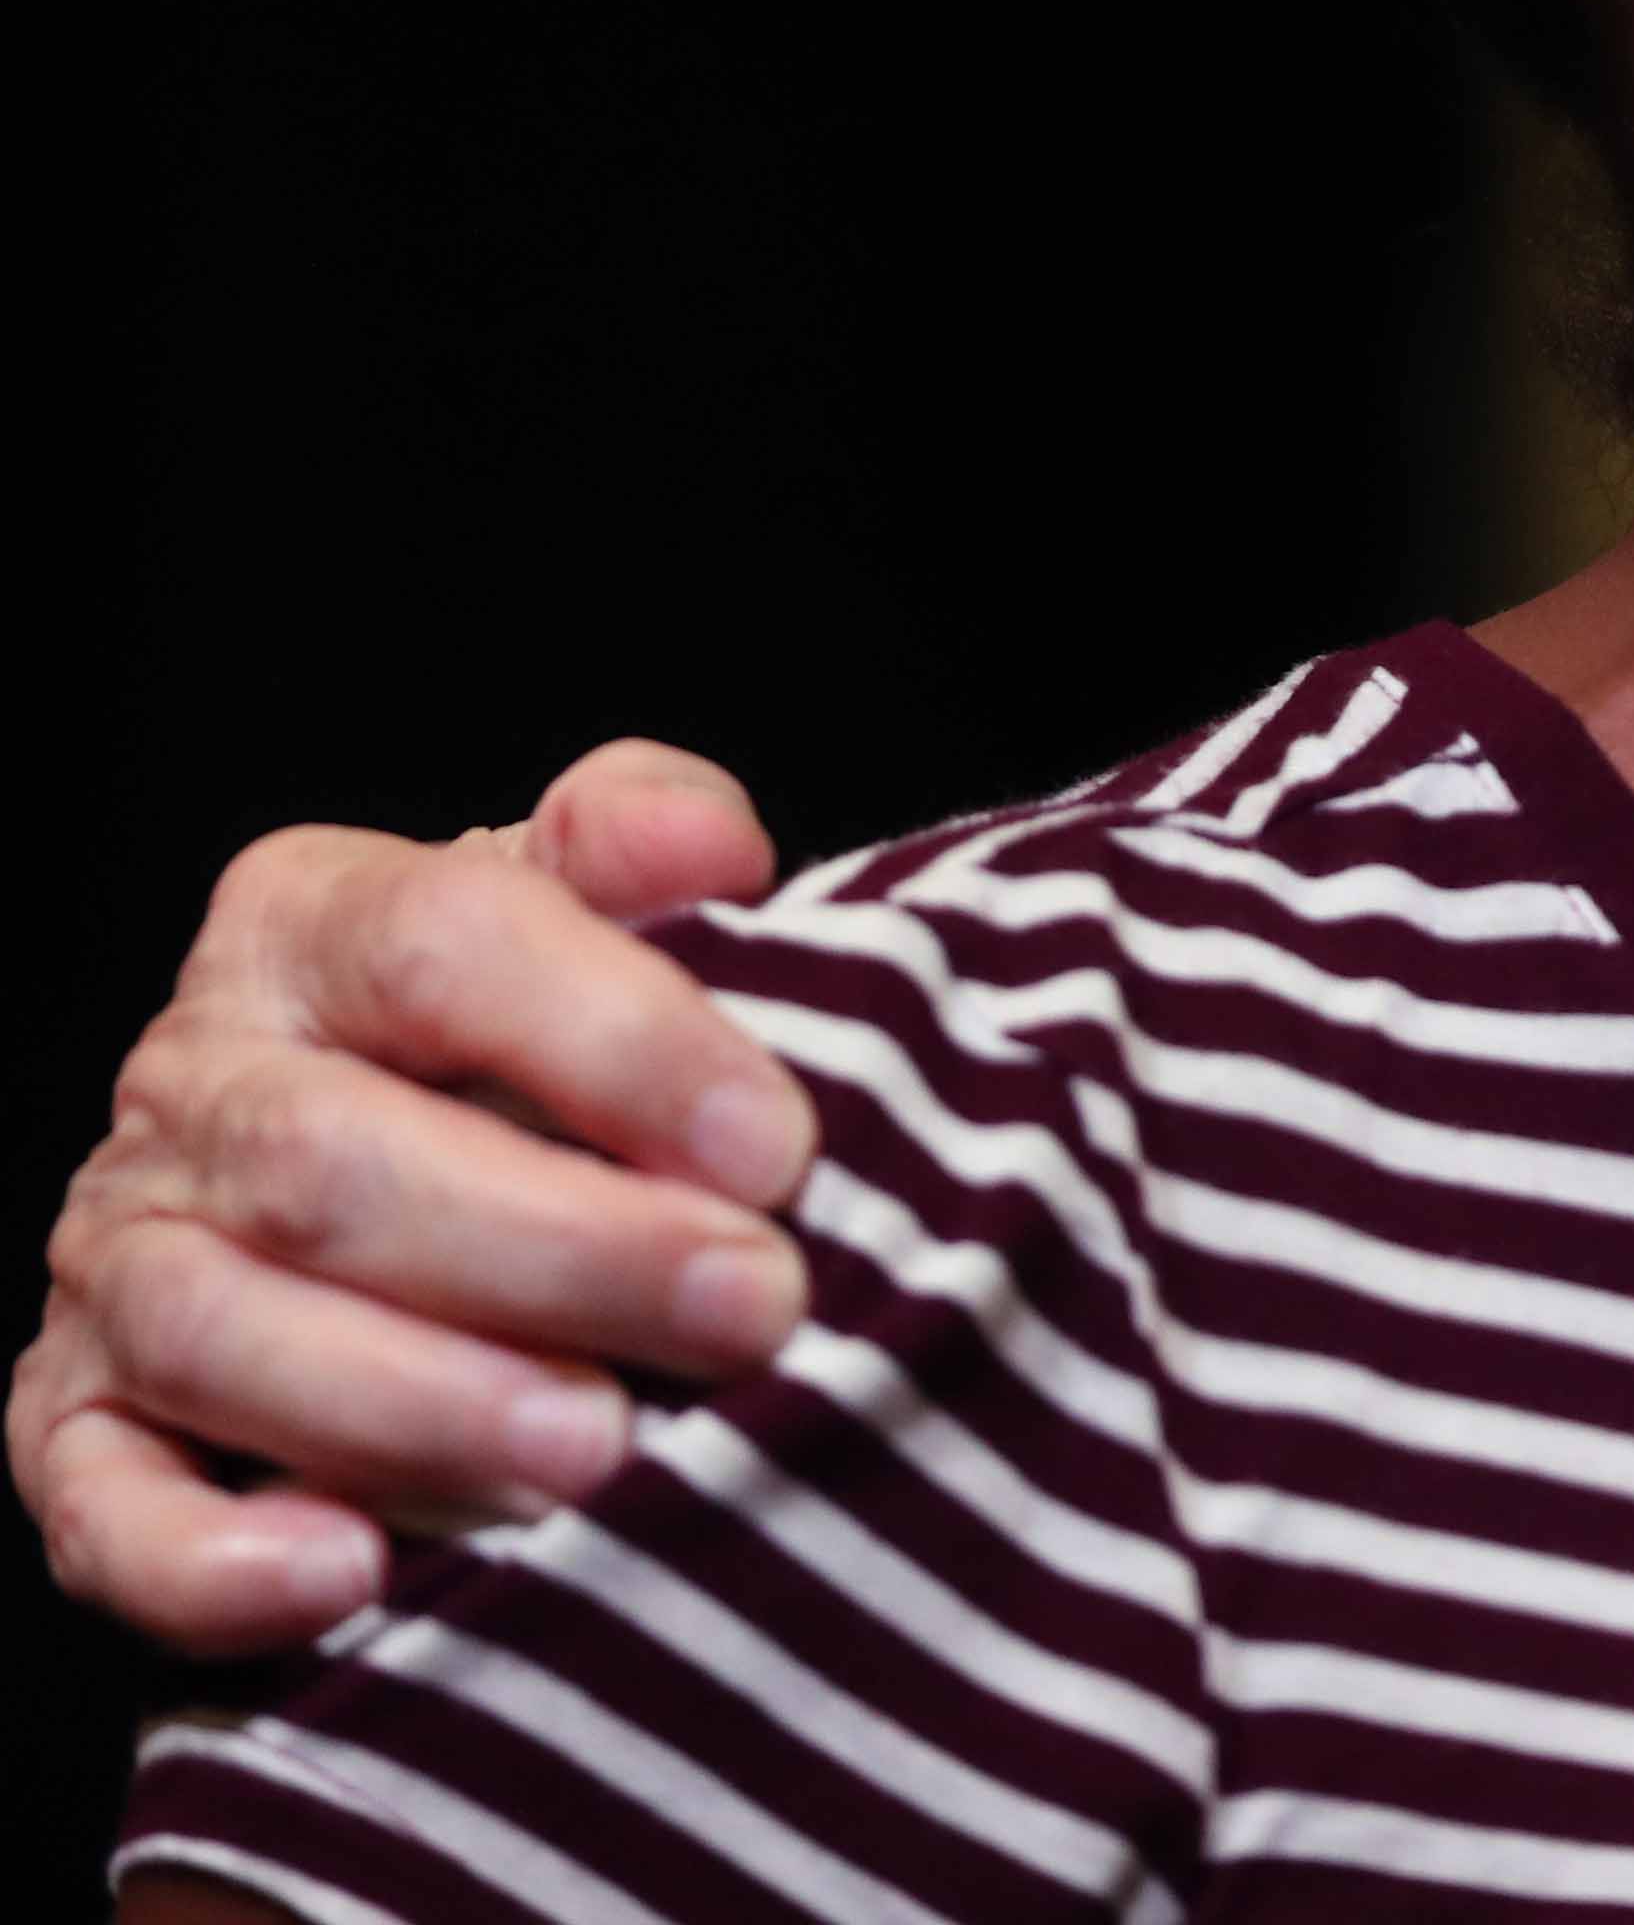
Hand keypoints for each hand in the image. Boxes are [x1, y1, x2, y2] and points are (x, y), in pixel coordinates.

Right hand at [19, 744, 813, 1653]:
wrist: (414, 1182)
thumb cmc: (533, 1044)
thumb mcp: (587, 913)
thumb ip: (641, 839)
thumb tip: (703, 844)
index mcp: (308, 925)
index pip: (444, 945)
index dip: (619, 1041)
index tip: (780, 1148)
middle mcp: (188, 1089)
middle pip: (337, 1162)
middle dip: (560, 1251)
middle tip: (749, 1310)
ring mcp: (116, 1268)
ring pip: (223, 1337)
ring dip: (421, 1407)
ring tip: (602, 1450)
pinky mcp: (73, 1433)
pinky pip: (101, 1513)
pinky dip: (213, 1561)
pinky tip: (354, 1576)